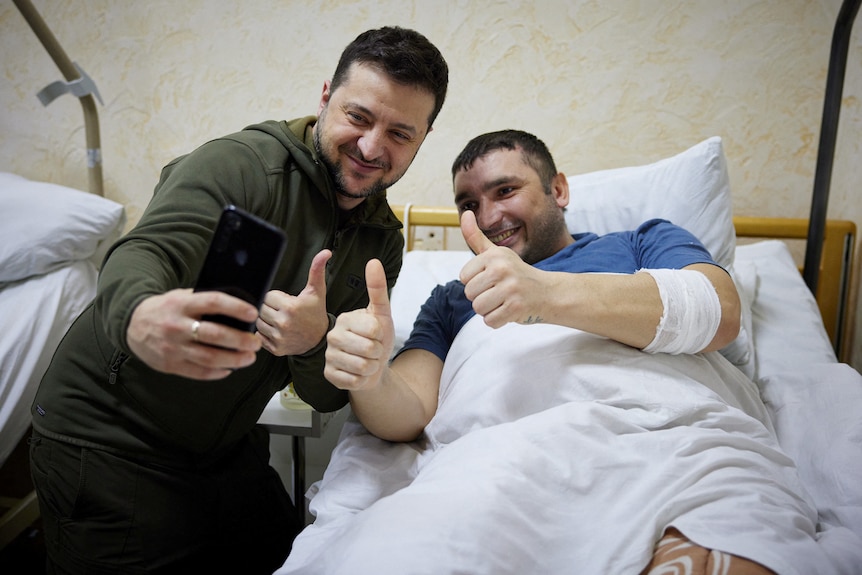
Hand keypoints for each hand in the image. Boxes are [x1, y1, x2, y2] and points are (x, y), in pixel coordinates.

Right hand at [127, 288, 261, 379]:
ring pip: (209, 358)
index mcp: (181, 304)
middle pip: (214, 335)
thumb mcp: (180, 297)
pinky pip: (199, 372)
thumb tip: (238, 307)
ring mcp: (173, 348)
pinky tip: (230, 368)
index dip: (235, 308)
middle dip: (240, 340)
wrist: (131, 325)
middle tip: (256, 342)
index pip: (212, 303)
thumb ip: (203, 301)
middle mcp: (176, 326)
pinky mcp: (170, 365)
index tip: (253, 313)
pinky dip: (217, 372)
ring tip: (249, 357)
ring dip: (234, 359)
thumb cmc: (166, 309)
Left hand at [256, 249, 331, 355]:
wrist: (320, 340)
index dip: (276, 297)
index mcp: (291, 307)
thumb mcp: (317, 291)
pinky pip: (259, 336)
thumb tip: (326, 252)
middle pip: (261, 309)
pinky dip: (265, 334)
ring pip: (258, 322)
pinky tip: (276, 331)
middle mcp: (283, 323)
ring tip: (279, 320)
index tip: (285, 301)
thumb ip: (317, 270)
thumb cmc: (316, 312)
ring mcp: (279, 338)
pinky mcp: (275, 349)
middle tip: (282, 311)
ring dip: (265, 320)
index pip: (268, 296)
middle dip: (270, 308)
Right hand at [324, 259, 393, 390]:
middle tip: (373, 350)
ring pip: (362, 367)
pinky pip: (354, 381)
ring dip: (372, 367)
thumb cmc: (377, 338)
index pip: (373, 329)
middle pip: (369, 349)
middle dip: (378, 353)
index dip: (382, 336)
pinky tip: (358, 373)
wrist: (373, 366)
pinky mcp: (329, 375)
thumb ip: (377, 288)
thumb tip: (373, 261)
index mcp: (345, 319)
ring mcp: (328, 356)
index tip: (376, 335)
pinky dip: (362, 380)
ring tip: (367, 361)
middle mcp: (332, 336)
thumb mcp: (382, 313)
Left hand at [459, 210, 547, 327]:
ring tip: (504, 301)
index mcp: (495, 255)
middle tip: (500, 292)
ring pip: (478, 308)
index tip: (492, 279)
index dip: (476, 282)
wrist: (548, 292)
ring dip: (489, 310)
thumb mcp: (497, 253)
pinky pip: (490, 321)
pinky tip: (509, 311)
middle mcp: (502, 269)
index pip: (464, 277)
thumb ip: (477, 237)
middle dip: (482, 297)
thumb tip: (466, 213)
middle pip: (469, 294)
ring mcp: (510, 288)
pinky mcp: (516, 307)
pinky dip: (498, 320)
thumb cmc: (517, 273)